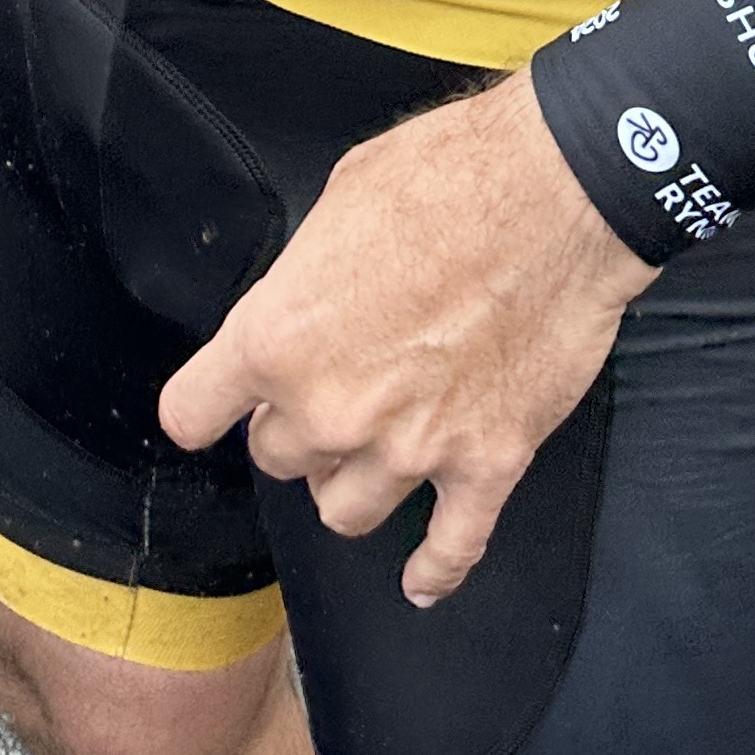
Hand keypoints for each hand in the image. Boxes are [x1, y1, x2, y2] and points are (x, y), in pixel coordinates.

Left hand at [159, 71, 653, 603]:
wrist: (559, 194)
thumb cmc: (449, 175)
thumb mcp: (338, 201)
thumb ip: (302, 280)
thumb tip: (301, 307)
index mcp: (279, 337)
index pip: (194, 412)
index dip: (206, 407)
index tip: (216, 407)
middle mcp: (333, 408)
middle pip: (279, 460)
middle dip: (296, 426)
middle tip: (329, 388)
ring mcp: (412, 447)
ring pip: (346, 511)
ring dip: (352, 482)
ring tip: (369, 450)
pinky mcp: (488, 464)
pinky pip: (451, 547)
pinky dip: (435, 569)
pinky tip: (422, 578)